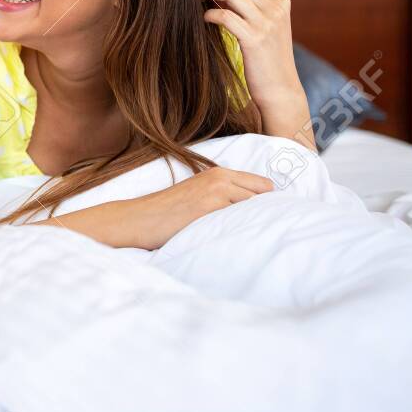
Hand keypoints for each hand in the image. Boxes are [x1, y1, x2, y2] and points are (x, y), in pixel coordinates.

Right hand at [126, 166, 273, 249]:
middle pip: (264, 194)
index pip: (262, 185)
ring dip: (257, 220)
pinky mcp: (211, 205)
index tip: (272, 217)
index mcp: (218, 173)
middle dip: (267, 210)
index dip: (268, 202)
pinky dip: (244, 227)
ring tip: (257, 235)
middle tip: (270, 228)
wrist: (140, 219)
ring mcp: (217, 190)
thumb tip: (250, 211)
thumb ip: (221, 195)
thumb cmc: (166, 212)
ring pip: (255, 206)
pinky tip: (242, 238)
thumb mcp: (196, 194)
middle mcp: (221, 177)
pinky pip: (241, 216)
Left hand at [202, 0, 302, 108]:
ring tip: (200, 3)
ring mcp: (268, 23)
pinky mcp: (255, 39)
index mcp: (281, 1)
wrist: (280, 89)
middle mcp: (276, 8)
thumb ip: (253, 6)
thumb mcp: (269, 25)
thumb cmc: (267, 57)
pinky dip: (210, 14)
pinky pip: (225, 16)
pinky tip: (205, 20)